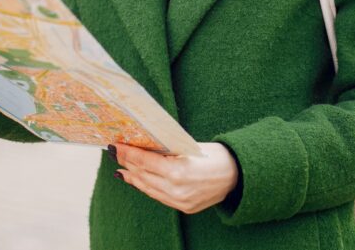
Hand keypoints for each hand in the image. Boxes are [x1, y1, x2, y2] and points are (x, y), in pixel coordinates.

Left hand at [113, 142, 238, 213]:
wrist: (239, 176)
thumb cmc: (216, 156)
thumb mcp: (191, 147)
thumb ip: (168, 151)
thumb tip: (144, 146)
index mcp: (178, 171)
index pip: (145, 161)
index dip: (128, 153)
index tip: (115, 145)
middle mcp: (176, 189)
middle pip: (143, 175)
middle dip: (127, 163)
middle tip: (115, 153)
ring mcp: (179, 201)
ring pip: (148, 188)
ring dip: (133, 177)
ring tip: (122, 168)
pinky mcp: (184, 207)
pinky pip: (159, 196)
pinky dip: (146, 187)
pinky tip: (138, 181)